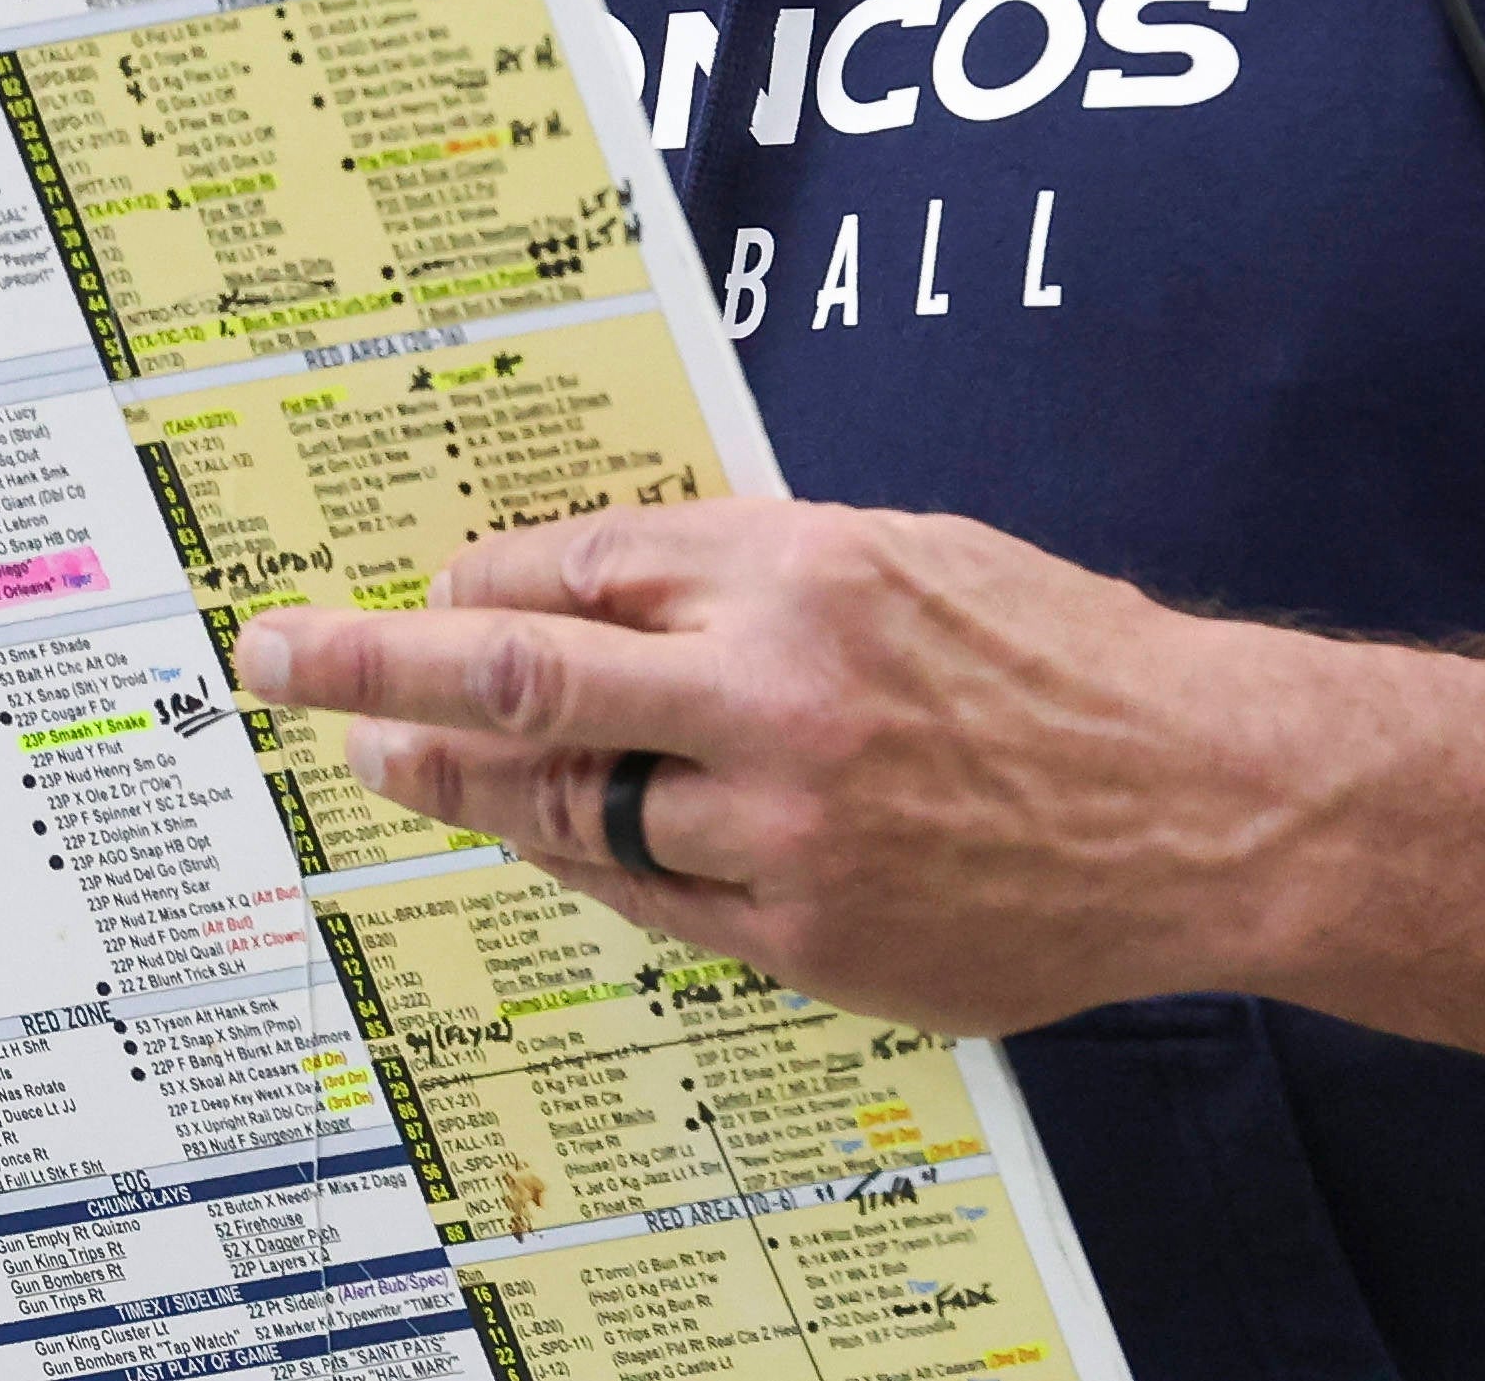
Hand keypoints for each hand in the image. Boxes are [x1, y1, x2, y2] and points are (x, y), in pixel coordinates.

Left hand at [228, 499, 1294, 1037]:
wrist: (1202, 800)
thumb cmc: (1062, 659)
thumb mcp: (910, 551)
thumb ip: (760, 565)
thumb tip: (607, 579)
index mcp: (805, 567)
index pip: (583, 564)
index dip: (487, 578)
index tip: (432, 584)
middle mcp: (778, 690)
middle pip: (524, 678)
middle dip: (379, 665)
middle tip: (282, 655)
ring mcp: (787, 825)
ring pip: (569, 807)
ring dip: (459, 782)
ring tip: (381, 757)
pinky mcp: (810, 931)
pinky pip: (648, 897)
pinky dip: (574, 858)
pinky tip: (518, 835)